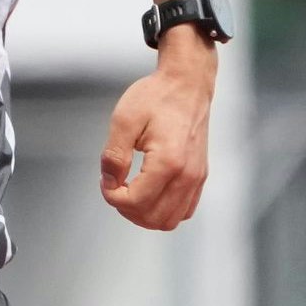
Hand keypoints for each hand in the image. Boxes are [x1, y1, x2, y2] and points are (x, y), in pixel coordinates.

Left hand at [99, 39, 214, 230]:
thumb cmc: (157, 97)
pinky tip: (148, 192)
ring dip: (145, 214)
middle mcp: (188, 174)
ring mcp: (197, 177)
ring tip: (129, 193)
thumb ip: (114, 156)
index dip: (112, 197)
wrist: (187, 84)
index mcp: (168, 162)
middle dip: (127, 209)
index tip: (106, 180)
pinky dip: (163, 210)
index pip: (136, 202)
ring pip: (170, 221)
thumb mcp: (124, 120)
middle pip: (153, 218)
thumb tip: (109, 182)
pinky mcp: (200, 175)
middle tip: (115, 188)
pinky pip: (184, 210)